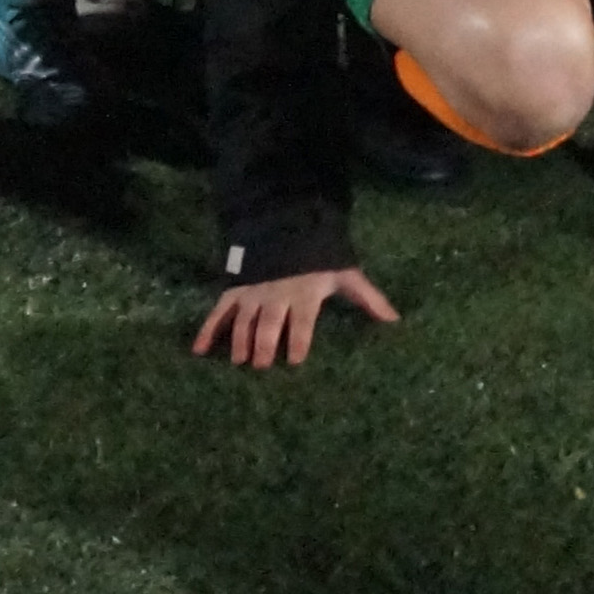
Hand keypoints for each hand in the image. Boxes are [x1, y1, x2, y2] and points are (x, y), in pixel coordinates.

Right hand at [192, 265, 398, 369]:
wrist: (290, 227)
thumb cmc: (321, 258)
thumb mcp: (346, 274)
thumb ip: (368, 298)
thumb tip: (395, 320)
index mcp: (305, 292)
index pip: (302, 320)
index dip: (300, 338)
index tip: (296, 360)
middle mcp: (277, 294)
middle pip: (270, 323)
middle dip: (266, 345)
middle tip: (263, 366)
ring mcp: (253, 292)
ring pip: (245, 320)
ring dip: (241, 341)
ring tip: (240, 361)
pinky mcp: (235, 290)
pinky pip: (219, 311)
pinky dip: (207, 330)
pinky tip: (198, 351)